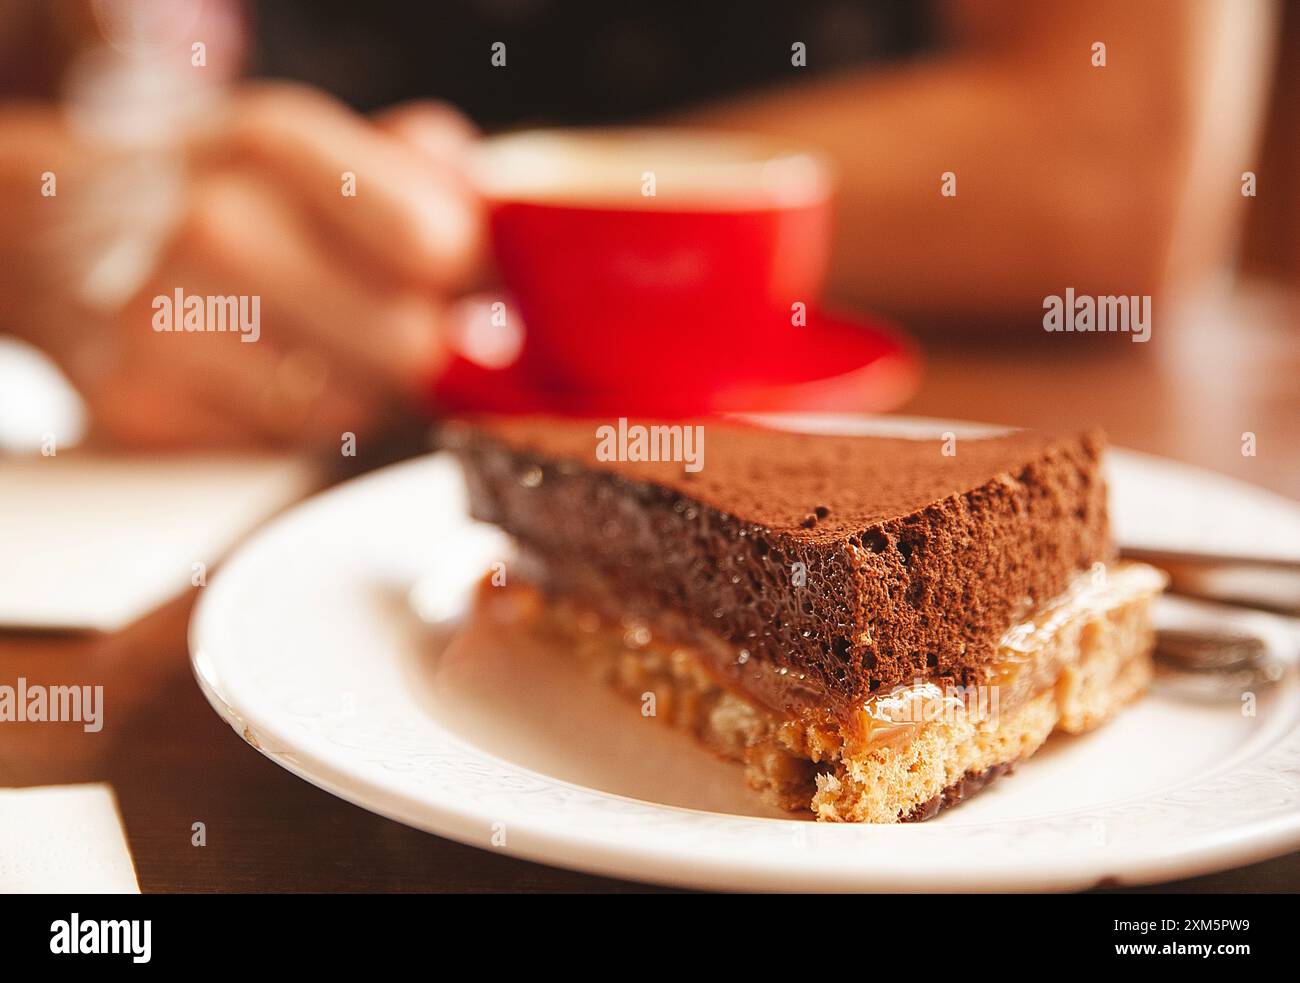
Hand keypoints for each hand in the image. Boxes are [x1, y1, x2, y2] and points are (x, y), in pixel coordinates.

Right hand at [9, 82, 483, 448]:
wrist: (65, 232)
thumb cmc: (225, 193)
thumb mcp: (316, 148)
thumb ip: (424, 174)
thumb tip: (506, 229)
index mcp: (274, 143)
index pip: (437, 245)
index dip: (470, 281)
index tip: (464, 291)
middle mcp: (214, 225)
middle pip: (407, 347)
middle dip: (423, 351)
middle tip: (405, 335)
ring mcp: (164, 322)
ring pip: (351, 410)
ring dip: (359, 393)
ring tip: (320, 348)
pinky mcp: (137, 408)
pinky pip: (280, 448)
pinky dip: (290, 426)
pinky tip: (260, 378)